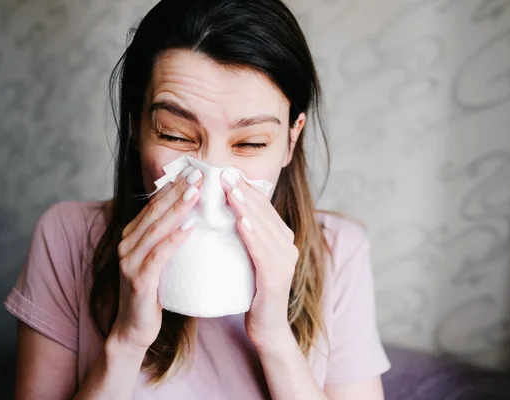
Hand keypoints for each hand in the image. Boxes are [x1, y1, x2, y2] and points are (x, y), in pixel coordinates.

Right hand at [110, 167, 203, 351]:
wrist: (134, 328)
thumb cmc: (153, 292)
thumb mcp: (160, 259)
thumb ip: (169, 238)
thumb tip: (195, 216)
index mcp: (133, 235)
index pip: (155, 204)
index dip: (174, 186)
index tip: (195, 170)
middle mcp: (127, 243)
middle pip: (155, 210)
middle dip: (178, 190)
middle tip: (199, 173)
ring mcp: (129, 261)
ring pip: (156, 228)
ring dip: (177, 208)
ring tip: (197, 192)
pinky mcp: (138, 279)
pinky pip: (159, 254)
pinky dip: (174, 239)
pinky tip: (190, 227)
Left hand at [221, 173, 297, 349]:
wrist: (266, 329)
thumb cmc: (252, 292)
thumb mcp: (248, 258)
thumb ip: (243, 236)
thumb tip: (221, 212)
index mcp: (281, 239)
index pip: (263, 207)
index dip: (246, 188)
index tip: (228, 172)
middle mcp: (288, 246)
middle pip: (265, 213)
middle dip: (245, 191)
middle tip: (225, 173)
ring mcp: (286, 262)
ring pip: (265, 228)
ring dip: (248, 207)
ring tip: (232, 191)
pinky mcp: (277, 279)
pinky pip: (263, 252)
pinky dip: (253, 234)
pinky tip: (241, 222)